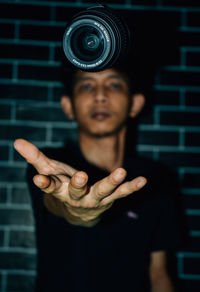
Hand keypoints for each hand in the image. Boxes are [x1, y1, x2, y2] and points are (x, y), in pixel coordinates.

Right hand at [14, 139, 146, 225]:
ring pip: (102, 191)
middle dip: (78, 184)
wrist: (79, 211)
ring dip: (111, 182)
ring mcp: (94, 199)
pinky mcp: (109, 198)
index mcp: (60, 190)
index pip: (50, 187)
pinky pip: (121, 193)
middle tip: (81, 177)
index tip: (38, 179)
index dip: (45, 184)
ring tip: (121, 172)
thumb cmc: (63, 186)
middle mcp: (76, 197)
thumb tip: (16, 141)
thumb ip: (35, 157)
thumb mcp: (48, 171)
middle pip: (76, 191)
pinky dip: (132, 187)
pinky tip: (143, 180)